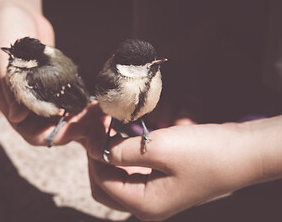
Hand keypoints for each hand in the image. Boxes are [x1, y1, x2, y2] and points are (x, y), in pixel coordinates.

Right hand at [0, 0, 98, 145]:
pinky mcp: (53, 84)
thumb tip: (16, 117)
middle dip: (75, 129)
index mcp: (9, 103)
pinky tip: (96, 103)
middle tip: (98, 124)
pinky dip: (82, 105)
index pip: (32, 132)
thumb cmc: (5, 28)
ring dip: (82, 120)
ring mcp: (41, 94)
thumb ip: (11, 86)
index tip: (77, 127)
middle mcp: (25, 104)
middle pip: (51, 129)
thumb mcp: (4, 56)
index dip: (55, 134)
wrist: (16, 9)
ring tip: (102, 116)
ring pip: (63, 117)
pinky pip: (68, 101)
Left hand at [87, 122, 268, 220]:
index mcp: (145, 204)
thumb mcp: (158, 148)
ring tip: (109, 132)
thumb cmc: (204, 152)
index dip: (93, 155)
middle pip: (105, 187)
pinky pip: (132, 173)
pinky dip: (124, 158)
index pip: (102, 181)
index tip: (94, 129)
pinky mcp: (162, 183)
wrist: (242, 152)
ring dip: (109, 157)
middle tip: (98, 132)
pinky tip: (125, 139)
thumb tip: (96, 149)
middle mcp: (147, 205)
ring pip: (117, 180)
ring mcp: (155, 195)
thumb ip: (121, 152)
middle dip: (96, 160)